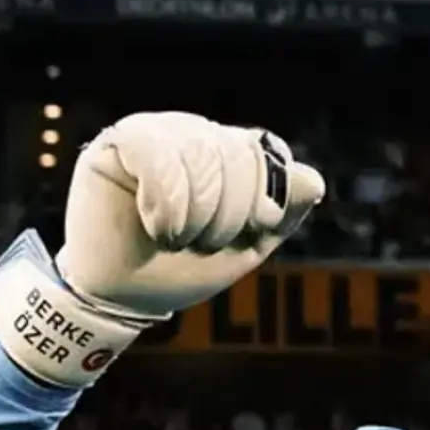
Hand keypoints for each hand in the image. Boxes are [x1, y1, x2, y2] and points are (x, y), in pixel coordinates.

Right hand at [0, 111, 322, 386]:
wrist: (127, 296)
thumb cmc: (185, 268)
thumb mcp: (248, 246)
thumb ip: (283, 212)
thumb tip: (312, 180)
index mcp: (231, 154)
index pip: (271, 154)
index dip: (266, 199)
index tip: (252, 231)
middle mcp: (196, 135)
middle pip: (237, 154)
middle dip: (230, 214)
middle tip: (202, 243)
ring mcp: (157, 133)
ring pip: (200, 151)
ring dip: (196, 213)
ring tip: (176, 238)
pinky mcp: (116, 143)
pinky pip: (154, 150)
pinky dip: (165, 200)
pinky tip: (157, 226)